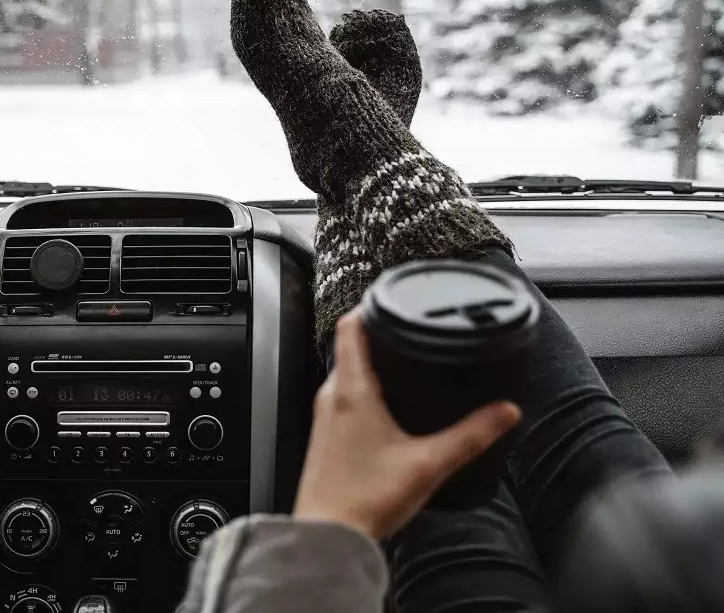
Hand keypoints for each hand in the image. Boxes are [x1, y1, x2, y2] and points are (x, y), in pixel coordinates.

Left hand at [293, 311, 520, 539]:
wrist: (328, 535)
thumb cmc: (365, 499)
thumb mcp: (429, 463)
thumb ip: (471, 435)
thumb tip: (506, 411)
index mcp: (351, 390)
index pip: (350, 327)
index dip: (369, 305)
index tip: (391, 296)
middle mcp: (330, 396)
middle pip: (351, 348)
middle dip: (380, 336)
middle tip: (410, 331)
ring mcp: (324, 416)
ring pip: (347, 374)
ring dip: (371, 364)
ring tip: (404, 363)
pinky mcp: (325, 436)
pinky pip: (343, 397)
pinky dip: (364, 389)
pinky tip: (388, 406)